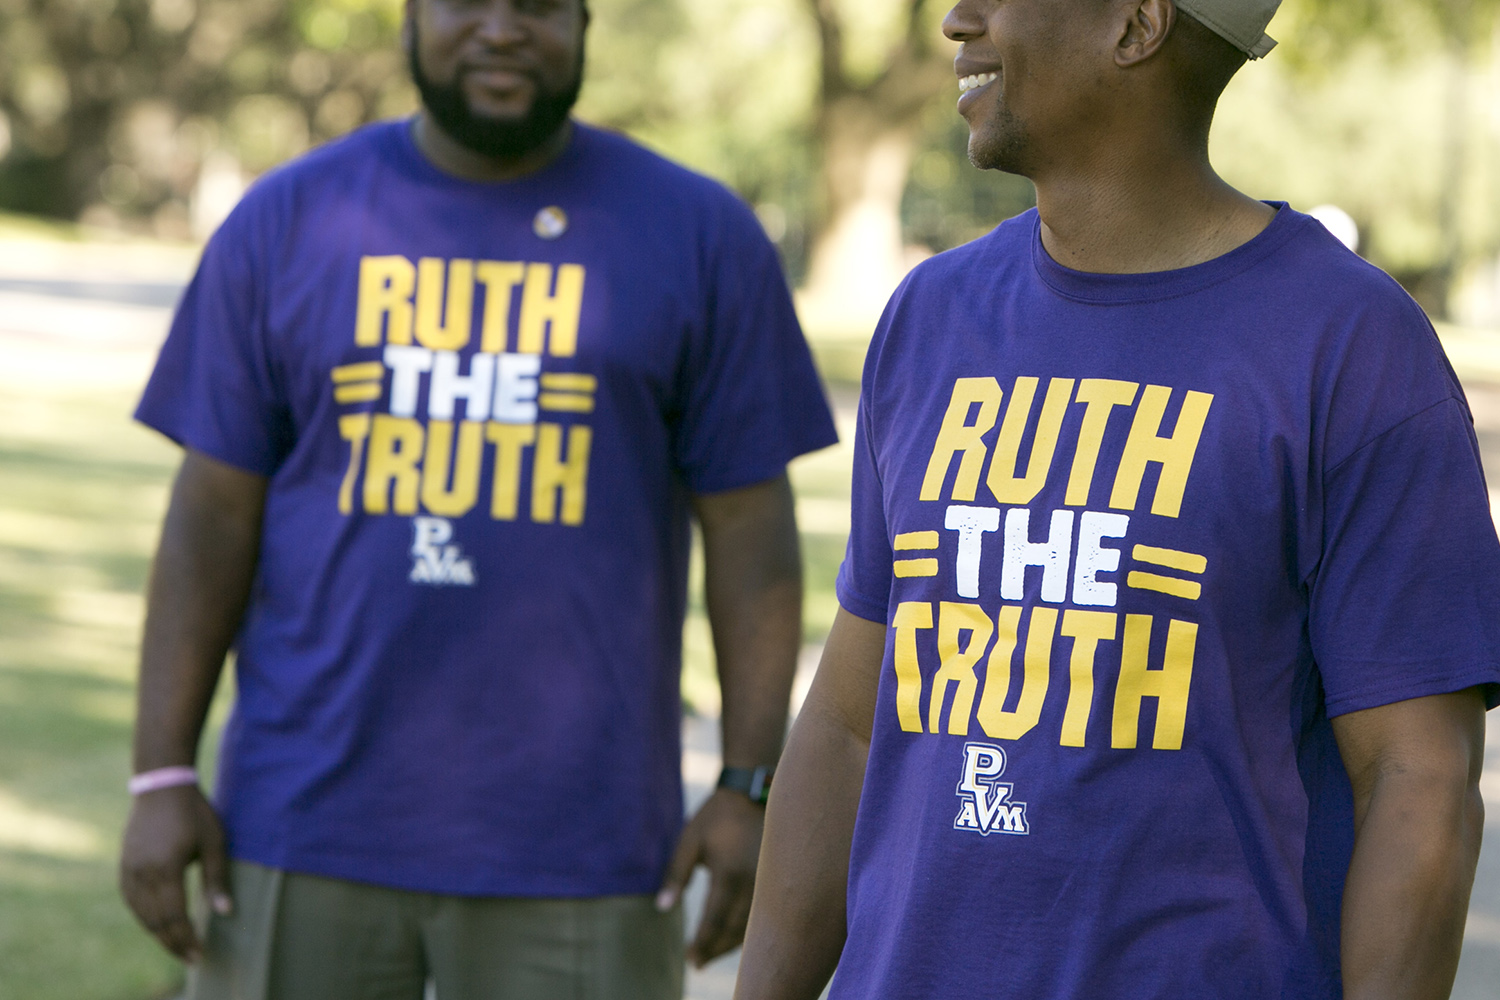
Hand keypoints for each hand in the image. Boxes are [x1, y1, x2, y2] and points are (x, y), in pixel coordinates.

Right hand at [119, 784, 231, 961]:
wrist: (162, 786)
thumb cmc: (195, 813)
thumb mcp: (214, 843)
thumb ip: (217, 879)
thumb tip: (225, 913)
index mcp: (166, 869)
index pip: (174, 917)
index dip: (186, 939)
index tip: (199, 955)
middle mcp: (142, 873)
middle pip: (155, 921)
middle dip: (173, 943)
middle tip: (191, 958)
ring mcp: (129, 870)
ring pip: (140, 914)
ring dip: (158, 933)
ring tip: (178, 945)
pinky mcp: (124, 865)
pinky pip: (131, 901)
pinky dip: (144, 917)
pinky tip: (158, 924)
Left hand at [656, 788, 765, 966]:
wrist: (751, 792)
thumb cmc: (716, 817)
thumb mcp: (690, 840)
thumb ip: (676, 874)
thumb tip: (663, 907)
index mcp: (730, 872)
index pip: (716, 918)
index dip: (703, 942)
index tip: (690, 958)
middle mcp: (754, 880)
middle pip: (736, 928)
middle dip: (716, 948)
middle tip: (696, 963)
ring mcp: (769, 880)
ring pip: (753, 925)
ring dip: (732, 944)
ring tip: (711, 954)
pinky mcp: (776, 878)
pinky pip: (763, 913)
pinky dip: (748, 929)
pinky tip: (733, 936)